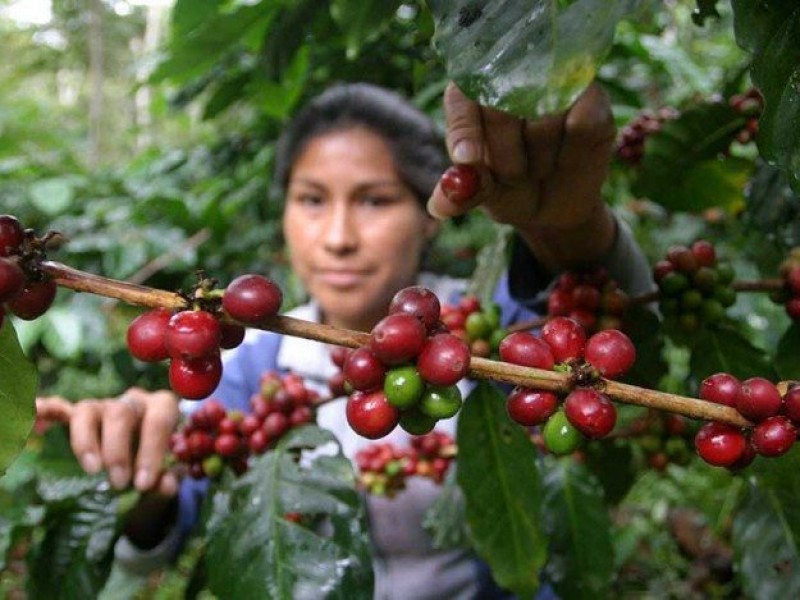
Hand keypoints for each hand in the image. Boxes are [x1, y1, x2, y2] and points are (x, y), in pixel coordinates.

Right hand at [36, 387, 179, 494]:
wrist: (142, 466)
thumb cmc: (155, 467)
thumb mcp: (166, 476)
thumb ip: (168, 480)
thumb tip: (165, 485)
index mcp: (161, 407)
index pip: (160, 417)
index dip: (153, 449)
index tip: (144, 484)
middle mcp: (132, 400)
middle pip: (120, 412)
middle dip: (118, 449)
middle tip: (119, 484)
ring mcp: (102, 406)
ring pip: (87, 410)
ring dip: (86, 441)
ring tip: (91, 469)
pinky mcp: (76, 417)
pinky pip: (58, 409)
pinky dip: (46, 411)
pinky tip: (35, 413)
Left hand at [428, 81, 617, 270]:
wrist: (552, 208)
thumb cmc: (509, 190)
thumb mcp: (484, 194)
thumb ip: (464, 192)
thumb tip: (438, 206)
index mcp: (474, 95)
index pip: (462, 99)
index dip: (465, 130)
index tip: (466, 160)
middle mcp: (513, 80)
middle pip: (502, 109)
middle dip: (505, 157)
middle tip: (513, 177)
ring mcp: (554, 84)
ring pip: (543, 118)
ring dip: (539, 159)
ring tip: (540, 169)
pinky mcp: (591, 99)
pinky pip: (580, 123)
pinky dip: (571, 152)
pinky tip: (567, 160)